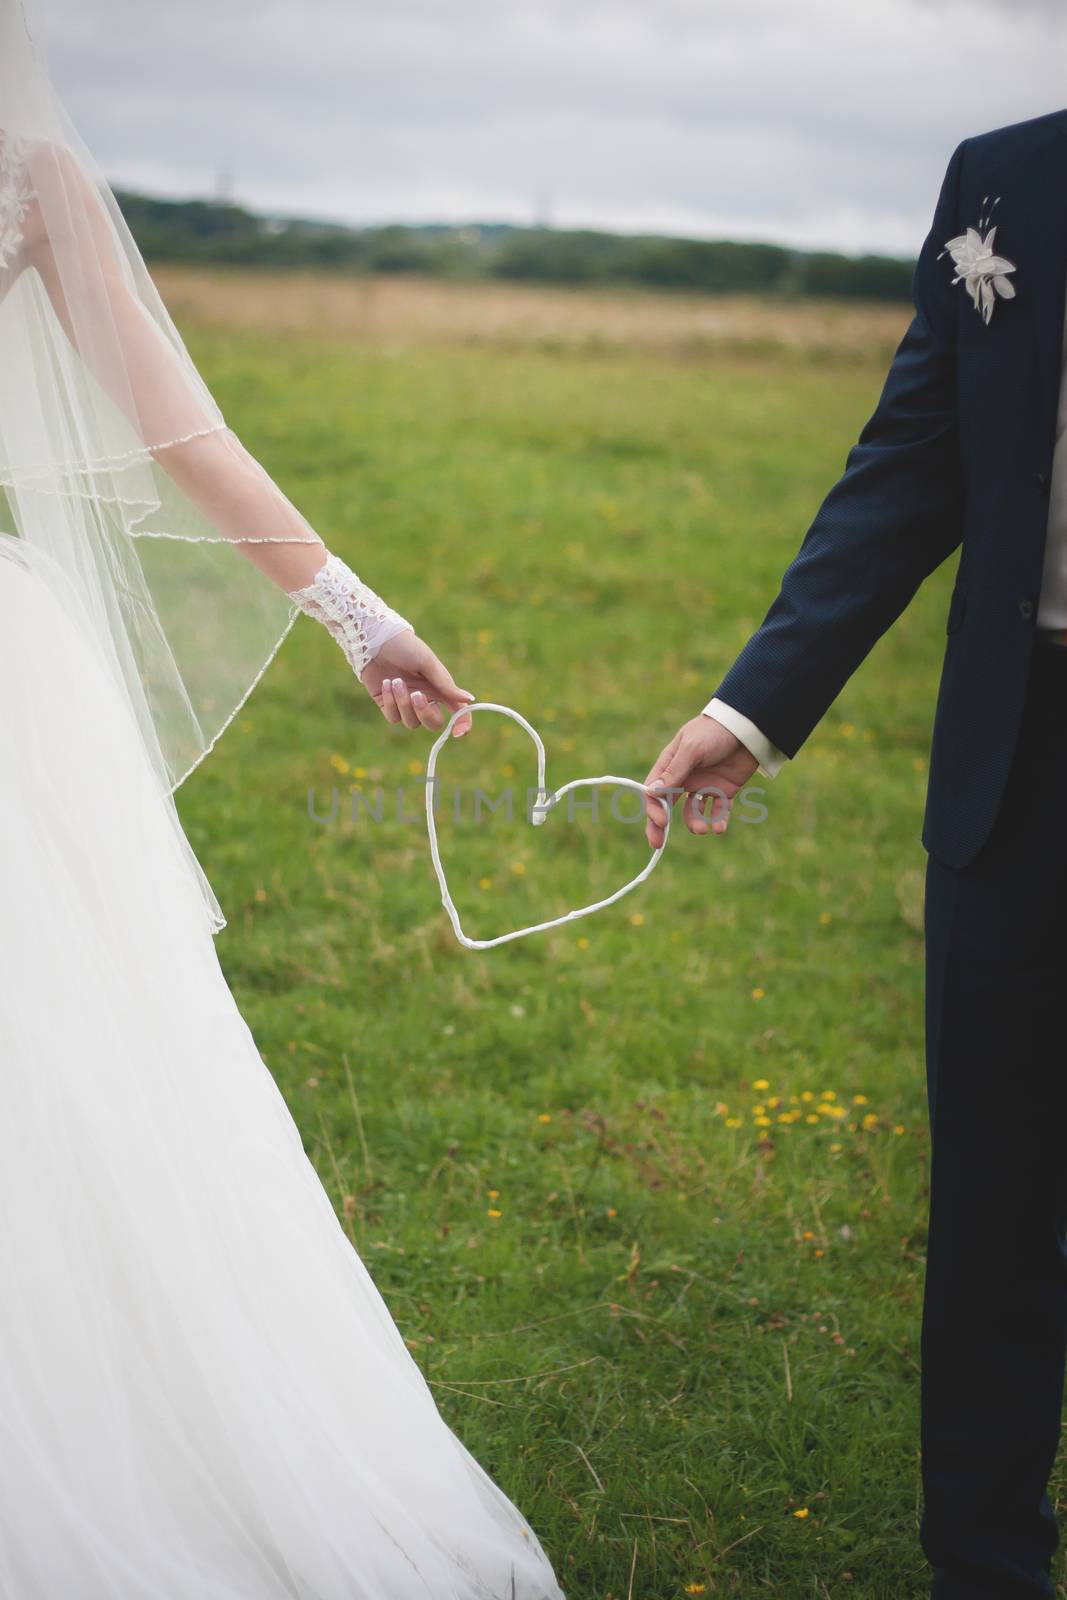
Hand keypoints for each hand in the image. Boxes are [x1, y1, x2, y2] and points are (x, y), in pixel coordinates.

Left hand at [362, 630, 474, 736]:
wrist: (376, 640)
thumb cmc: (406, 647)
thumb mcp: (427, 663)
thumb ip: (446, 685)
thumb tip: (469, 699)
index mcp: (440, 688)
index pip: (457, 711)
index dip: (461, 723)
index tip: (458, 733)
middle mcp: (425, 698)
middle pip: (433, 723)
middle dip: (425, 713)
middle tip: (416, 695)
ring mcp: (406, 703)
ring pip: (411, 723)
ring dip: (403, 704)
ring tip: (396, 681)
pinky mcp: (388, 704)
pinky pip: (393, 717)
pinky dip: (390, 702)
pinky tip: (386, 683)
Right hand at [642, 715, 758, 847]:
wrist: (748, 727)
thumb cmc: (715, 731)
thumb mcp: (692, 749)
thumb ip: (674, 772)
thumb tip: (652, 793)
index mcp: (671, 765)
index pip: (654, 791)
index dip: (653, 808)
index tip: (660, 821)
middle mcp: (684, 778)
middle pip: (666, 805)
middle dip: (660, 826)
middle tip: (656, 844)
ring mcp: (704, 785)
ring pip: (692, 812)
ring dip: (694, 824)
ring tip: (703, 829)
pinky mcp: (724, 791)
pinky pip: (717, 812)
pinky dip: (717, 821)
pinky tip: (719, 827)